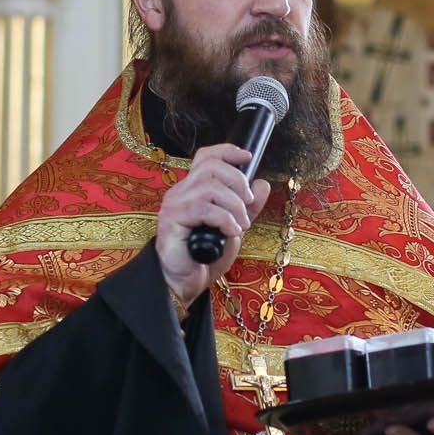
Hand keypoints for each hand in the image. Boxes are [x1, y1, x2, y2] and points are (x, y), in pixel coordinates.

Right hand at [156, 143, 269, 302]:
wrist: (186, 283)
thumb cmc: (205, 257)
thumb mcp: (234, 227)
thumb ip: (247, 207)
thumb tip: (262, 184)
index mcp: (194, 189)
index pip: (206, 156)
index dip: (227, 151)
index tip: (247, 157)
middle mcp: (182, 192)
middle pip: (211, 166)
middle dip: (238, 182)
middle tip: (248, 205)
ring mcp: (175, 204)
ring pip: (210, 187)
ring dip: (234, 206)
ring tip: (241, 226)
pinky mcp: (172, 219)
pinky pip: (205, 208)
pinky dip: (225, 219)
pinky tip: (231, 232)